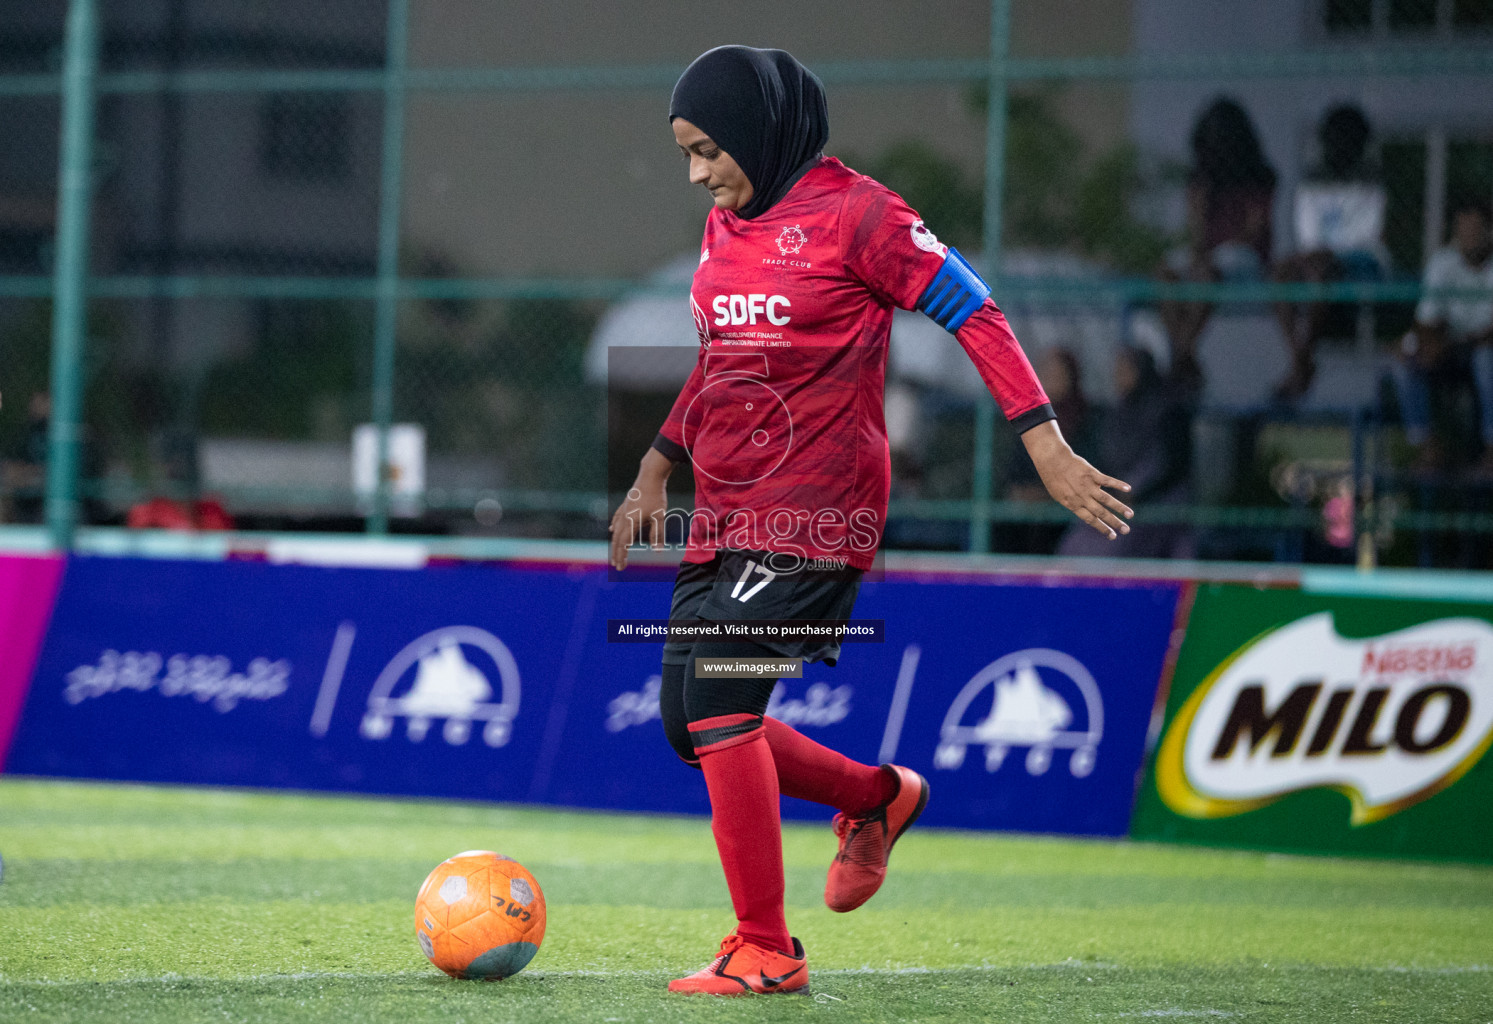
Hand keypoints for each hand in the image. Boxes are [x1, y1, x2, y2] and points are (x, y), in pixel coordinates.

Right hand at [608, 448, 674, 569]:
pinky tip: (612, 529)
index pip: (624, 543)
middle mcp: (624, 517)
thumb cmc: (656, 497)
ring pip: (616, 530)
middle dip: (617, 553)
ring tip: (615, 552)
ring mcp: (623, 510)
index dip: (622, 556)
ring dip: (615, 542)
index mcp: (632, 522)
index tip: (621, 567)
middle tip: (617, 565)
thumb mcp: (659, 517)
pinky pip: (617, 518)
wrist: (650, 477)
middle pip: (617, 539)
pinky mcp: (625, 504)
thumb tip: (658, 551)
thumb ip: (658, 534)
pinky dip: (615, 526)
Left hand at [1021, 420, 1132, 539]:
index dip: (1102, 528)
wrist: (1051, 459)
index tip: (1113, 536)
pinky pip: (1107, 480)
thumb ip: (1072, 502)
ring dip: (1120, 508)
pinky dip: (1118, 484)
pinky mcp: (1092, 473)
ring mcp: (1088, 485)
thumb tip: (1085, 508)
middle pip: (1101, 513)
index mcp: (1073, 504)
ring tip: (1130, 515)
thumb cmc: (1053, 477)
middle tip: (1126, 530)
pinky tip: (1128, 488)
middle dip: (1114, 523)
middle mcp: (1082, 497)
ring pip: (1106, 499)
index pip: (1091, 520)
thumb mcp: (1058, 495)